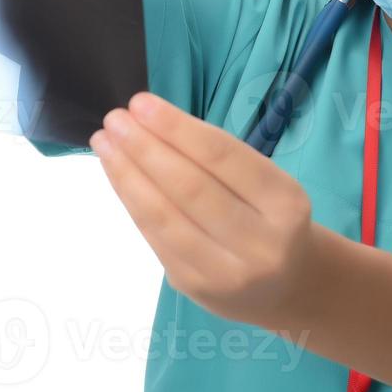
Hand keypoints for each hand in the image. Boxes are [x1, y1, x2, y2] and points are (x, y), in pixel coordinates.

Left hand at [90, 92, 320, 330]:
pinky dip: (131, 201)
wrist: (287, 288)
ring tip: (104, 143)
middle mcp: (260, 243)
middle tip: (115, 119)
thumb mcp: (267, 184)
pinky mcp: (194, 287)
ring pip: (165, 216)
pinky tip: (117, 175)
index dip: (177, 128)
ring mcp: (226, 272)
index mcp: (285, 204)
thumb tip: (151, 121)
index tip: (141, 103)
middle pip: (190, 187)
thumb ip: (219, 159)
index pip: (223, 157)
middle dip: (145, 148)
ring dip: (127, 174)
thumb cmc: (270, 218)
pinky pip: (154, 237)